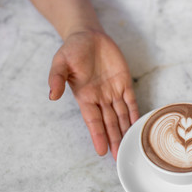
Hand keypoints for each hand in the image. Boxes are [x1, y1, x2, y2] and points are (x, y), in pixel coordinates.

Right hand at [49, 30, 138, 159]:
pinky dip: (135, 113)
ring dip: (125, 131)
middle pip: (109, 123)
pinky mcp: (124, 83)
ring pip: (121, 115)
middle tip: (120, 156)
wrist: (88, 36)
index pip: (92, 121)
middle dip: (114, 139)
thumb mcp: (60, 62)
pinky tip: (138, 126)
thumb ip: (56, 78)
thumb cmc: (73, 49)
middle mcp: (100, 98)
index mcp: (85, 96)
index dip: (98, 135)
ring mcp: (113, 92)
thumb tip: (52, 96)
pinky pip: (131, 101)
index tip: (101, 151)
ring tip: (130, 146)